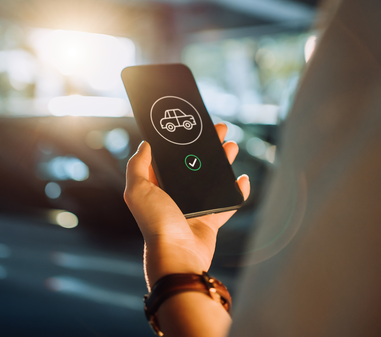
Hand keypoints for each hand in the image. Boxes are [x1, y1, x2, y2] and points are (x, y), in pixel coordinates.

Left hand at [124, 123, 250, 287]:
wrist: (178, 254)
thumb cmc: (156, 223)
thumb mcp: (138, 190)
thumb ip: (137, 166)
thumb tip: (145, 144)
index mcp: (157, 187)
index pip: (169, 158)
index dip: (180, 141)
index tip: (191, 126)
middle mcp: (175, 196)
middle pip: (194, 164)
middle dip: (207, 147)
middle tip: (219, 130)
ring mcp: (194, 208)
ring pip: (212, 180)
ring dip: (223, 162)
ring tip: (232, 146)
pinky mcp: (210, 220)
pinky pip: (227, 203)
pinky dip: (237, 192)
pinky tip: (242, 179)